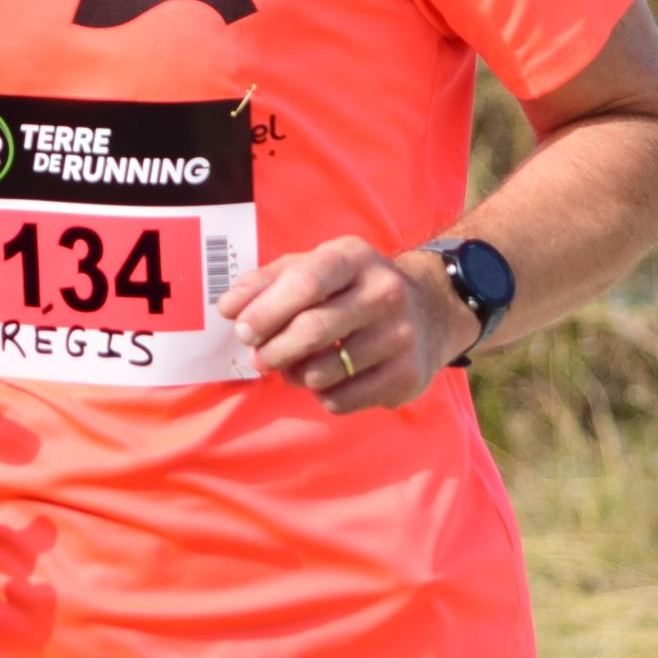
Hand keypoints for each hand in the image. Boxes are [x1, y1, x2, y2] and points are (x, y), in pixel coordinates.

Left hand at [212, 237, 474, 414]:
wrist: (430, 308)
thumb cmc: (351, 287)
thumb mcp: (314, 267)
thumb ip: (265, 282)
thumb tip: (228, 308)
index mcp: (354, 258)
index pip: (305, 282)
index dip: (265, 311)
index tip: (241, 329)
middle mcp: (385, 292)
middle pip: (312, 330)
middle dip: (272, 350)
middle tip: (258, 357)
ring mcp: (401, 336)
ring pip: (323, 371)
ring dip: (294, 375)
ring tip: (292, 366)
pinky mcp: (407, 376)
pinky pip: (342, 399)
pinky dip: (321, 395)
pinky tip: (325, 379)